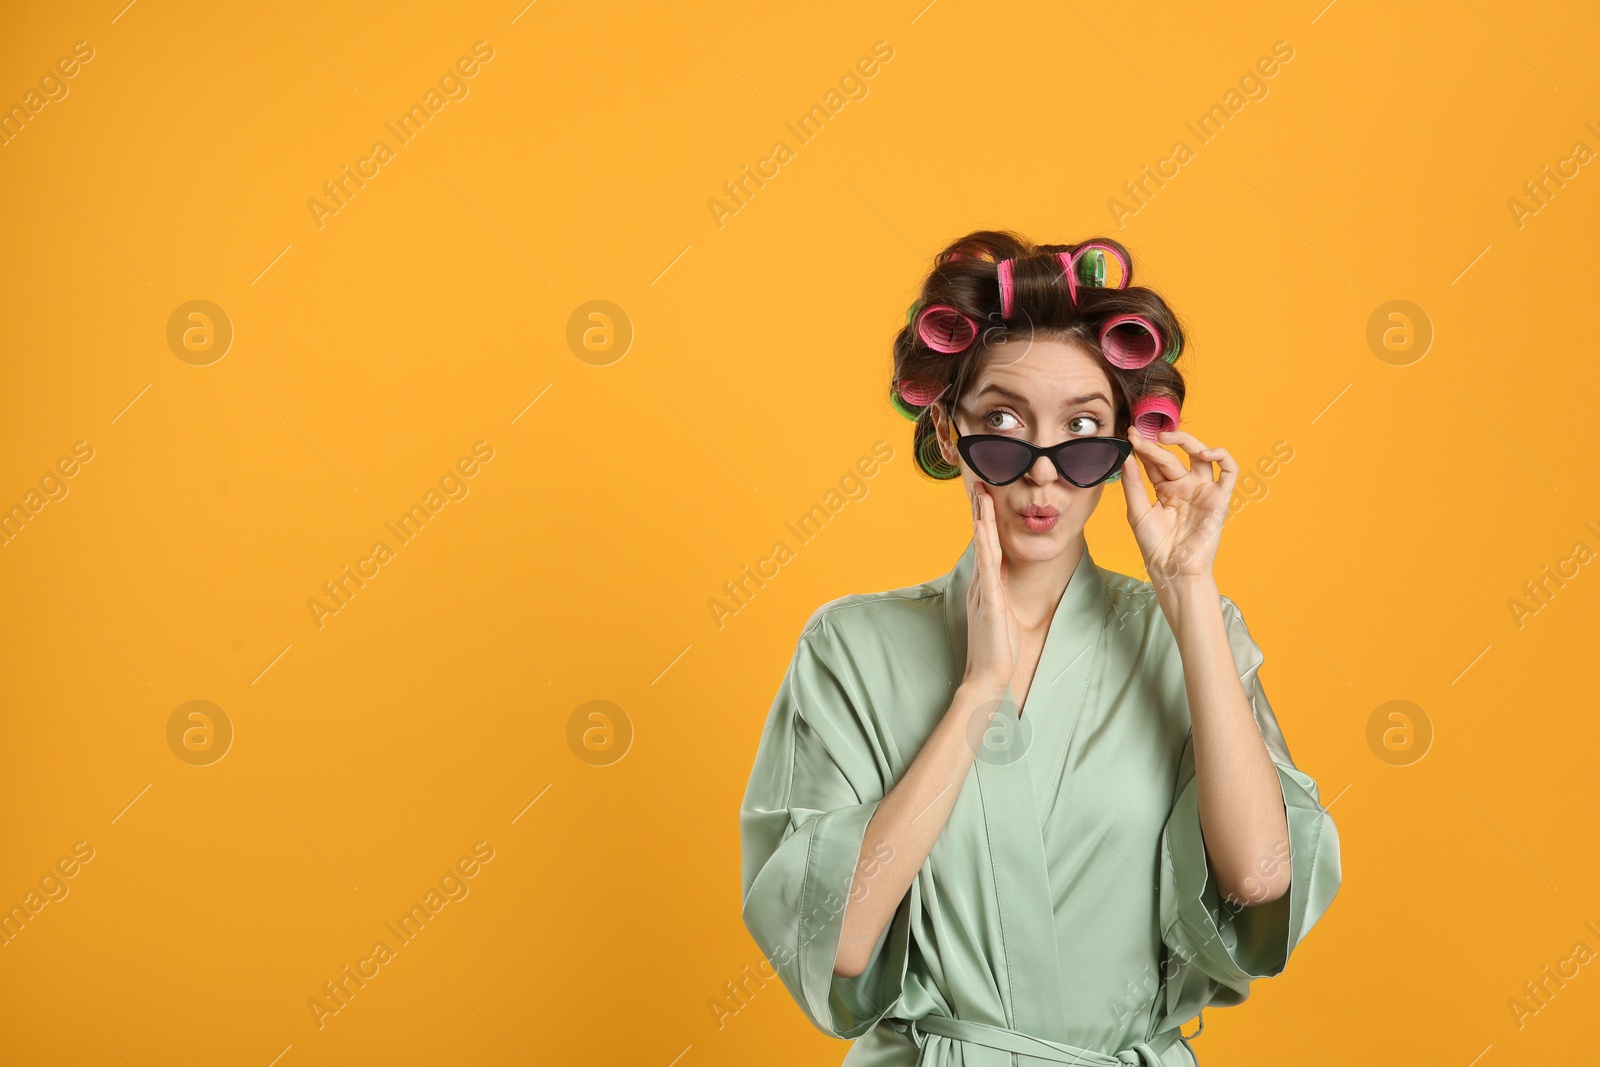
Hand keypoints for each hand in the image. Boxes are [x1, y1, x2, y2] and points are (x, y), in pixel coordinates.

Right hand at [963, 481, 1020, 692]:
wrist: (987, 676)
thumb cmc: (996, 649)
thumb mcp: (1000, 615)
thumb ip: (997, 595)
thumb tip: (999, 580)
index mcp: (985, 585)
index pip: (986, 545)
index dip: (984, 519)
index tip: (985, 495)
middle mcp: (981, 583)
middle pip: (981, 539)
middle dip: (980, 510)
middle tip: (978, 481)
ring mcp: (983, 590)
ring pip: (983, 546)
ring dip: (981, 518)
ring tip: (980, 493)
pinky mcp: (990, 599)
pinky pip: (987, 566)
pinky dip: (984, 544)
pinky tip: (982, 526)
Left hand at [1119, 427, 1237, 592]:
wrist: (1172, 569)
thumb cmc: (1154, 546)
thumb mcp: (1137, 511)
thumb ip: (1133, 483)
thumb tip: (1126, 456)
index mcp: (1165, 490)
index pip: (1155, 462)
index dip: (1143, 448)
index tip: (1129, 435)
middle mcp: (1185, 487)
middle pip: (1173, 457)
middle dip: (1155, 445)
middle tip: (1141, 436)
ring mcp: (1202, 491)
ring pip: (1201, 456)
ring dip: (1187, 441)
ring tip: (1166, 438)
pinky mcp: (1219, 498)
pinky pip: (1230, 471)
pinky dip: (1222, 456)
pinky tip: (1204, 453)